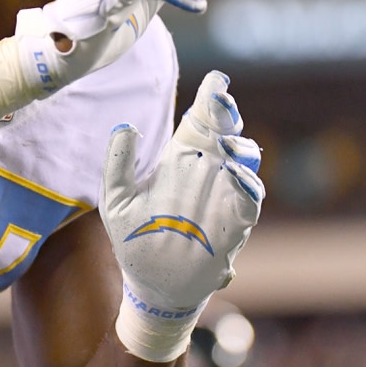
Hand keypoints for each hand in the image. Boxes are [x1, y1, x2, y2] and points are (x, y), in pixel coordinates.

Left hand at [100, 70, 263, 360]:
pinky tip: (235, 175)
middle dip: (227, 114)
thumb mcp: (115, 200)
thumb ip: (118, 164)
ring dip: (239, 149)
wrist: (151, 287)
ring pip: (244, 161)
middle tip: (221, 100)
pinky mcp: (234, 224)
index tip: (217, 79)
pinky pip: (250, 201)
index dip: (211, 99)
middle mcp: (205, 173)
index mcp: (178, 161)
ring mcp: (223, 196)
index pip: (198, 122)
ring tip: (226, 144)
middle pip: (224, 134)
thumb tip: (125, 125)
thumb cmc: (133, 240)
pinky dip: (248, 186)